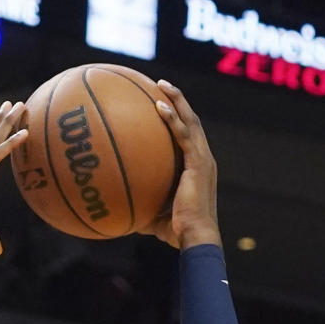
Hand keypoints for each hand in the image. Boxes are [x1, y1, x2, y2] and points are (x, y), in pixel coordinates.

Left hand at [140, 82, 219, 250]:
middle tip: (160, 86)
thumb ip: (142, 210)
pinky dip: (172, 119)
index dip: (177, 119)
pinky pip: (184, 135)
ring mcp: (202, 159)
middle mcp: (203, 159)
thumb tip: (121, 214)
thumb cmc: (178, 233)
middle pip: (191, 121)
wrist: (195, 237)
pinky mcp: (198, 163)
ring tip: (161, 85)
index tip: (161, 106)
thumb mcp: (155, 218)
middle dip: (177, 101)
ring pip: (190, 121)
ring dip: (176, 100)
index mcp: (197, 168)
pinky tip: (159, 107)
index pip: (188, 137)